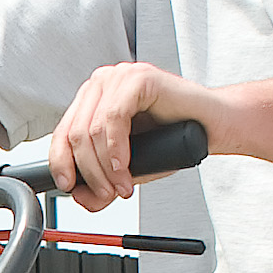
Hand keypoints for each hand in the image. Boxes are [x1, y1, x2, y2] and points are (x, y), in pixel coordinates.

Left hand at [47, 61, 216, 212]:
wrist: (212, 127)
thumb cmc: (171, 140)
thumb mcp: (127, 168)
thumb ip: (100, 184)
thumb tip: (78, 196)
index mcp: (92, 101)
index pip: (61, 133)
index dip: (61, 164)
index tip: (69, 187)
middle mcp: (101, 85)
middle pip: (74, 134)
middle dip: (89, 172)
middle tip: (106, 193)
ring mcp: (119, 77)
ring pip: (91, 130)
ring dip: (104, 168)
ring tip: (122, 185)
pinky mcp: (138, 78)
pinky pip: (113, 119)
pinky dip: (116, 150)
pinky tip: (125, 167)